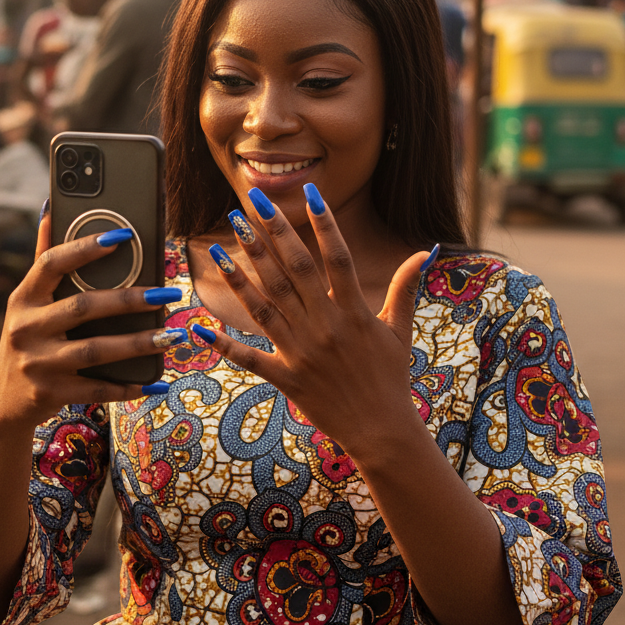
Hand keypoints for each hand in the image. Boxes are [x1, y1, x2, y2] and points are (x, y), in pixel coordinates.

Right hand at [0, 216, 184, 429]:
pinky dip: (127, 386)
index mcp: (23, 298)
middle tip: (167, 293)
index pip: (52, 264)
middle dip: (129, 300)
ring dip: (137, 343)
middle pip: (82, 308)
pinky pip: (96, 388)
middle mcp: (25, 329)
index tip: (123, 237)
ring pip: (94, 351)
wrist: (4, 398)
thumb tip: (51, 207)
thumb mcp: (28, 300)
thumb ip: (44, 257)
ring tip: (172, 335)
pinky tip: (155, 381)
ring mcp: (37, 363)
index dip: (85, 248)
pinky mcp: (50, 393)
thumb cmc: (28, 337)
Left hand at [195, 185, 435, 461]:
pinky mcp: (286, 377)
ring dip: (240, 275)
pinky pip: (250, 358)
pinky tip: (200, 328)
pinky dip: (225, 344)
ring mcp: (302, 352)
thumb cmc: (391, 377)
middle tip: (249, 203)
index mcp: (354, 312)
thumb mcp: (401, 329)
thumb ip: (406, 287)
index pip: (337, 257)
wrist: (382, 431)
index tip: (308, 193)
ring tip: (219, 247)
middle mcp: (325, 326)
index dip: (323, 224)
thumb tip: (425, 250)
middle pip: (293, 271)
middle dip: (270, 234)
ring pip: (265, 305)